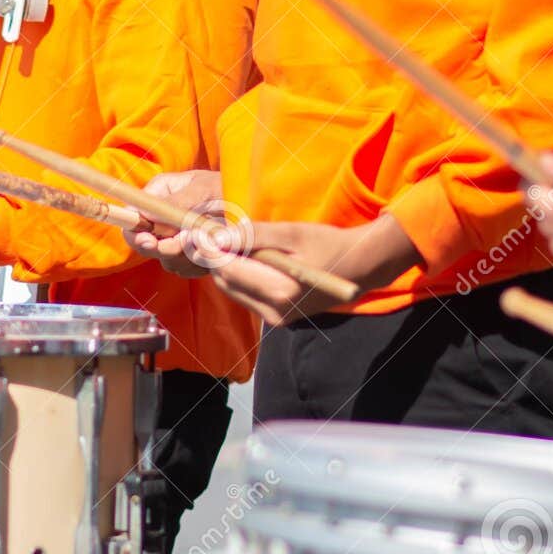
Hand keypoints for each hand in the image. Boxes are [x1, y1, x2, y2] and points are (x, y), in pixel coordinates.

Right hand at [123, 170, 222, 277]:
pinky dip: (197, 264)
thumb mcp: (206, 190)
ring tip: (209, 242)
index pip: (132, 216)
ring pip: (165, 259)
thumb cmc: (232, 188)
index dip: (136, 232)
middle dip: (166, 247)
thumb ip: (177, 204)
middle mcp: (162, 216)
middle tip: (189, 241)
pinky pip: (183, 268)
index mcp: (160, 192)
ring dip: (186, 256)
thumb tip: (148, 217)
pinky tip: (213, 252)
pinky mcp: (188, 254)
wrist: (256, 206)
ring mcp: (174, 237)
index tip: (151, 241)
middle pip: (145, 243)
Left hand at [204, 216, 422, 326]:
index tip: (194, 233)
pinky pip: (246, 297)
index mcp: (279, 290)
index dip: (207, 250)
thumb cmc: (326, 244)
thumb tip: (215, 238)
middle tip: (205, 235)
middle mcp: (274, 311)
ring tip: (224, 244)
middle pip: (226, 282)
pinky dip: (239, 278)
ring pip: (232, 290)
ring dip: (225, 268)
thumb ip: (252, 236)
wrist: (358, 268)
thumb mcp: (290, 233)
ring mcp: (276, 319)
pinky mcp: (277, 320)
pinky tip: (244, 260)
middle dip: (213, 259)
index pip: (228, 269)